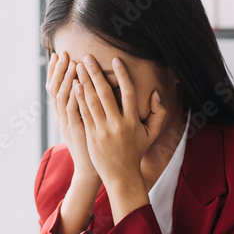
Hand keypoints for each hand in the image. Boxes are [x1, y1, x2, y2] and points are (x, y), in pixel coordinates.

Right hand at [47, 51, 98, 184]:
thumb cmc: (91, 145)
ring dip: (66, 79)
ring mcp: (66, 124)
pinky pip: (72, 110)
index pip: (54, 88)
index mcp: (62, 114)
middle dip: (58, 70)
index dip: (54, 72)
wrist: (90, 169)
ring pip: (61, 97)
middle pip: (54, 89)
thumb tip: (86, 86)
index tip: (57, 55)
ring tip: (71, 63)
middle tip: (63, 53)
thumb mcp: (82, 123)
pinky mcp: (76, 131)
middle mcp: (61, 117)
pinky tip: (78, 84)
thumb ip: (82, 105)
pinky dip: (74, 96)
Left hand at [74, 54, 167, 204]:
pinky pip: (84, 114)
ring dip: (84, 83)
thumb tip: (156, 93)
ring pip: (92, 102)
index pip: (129, 93)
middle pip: (105, 94)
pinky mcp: (91, 136)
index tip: (115, 60)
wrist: (121, 175)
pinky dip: (79, 99)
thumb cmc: (136, 152)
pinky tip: (75, 86)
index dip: (122, 75)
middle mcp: (118, 124)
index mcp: (133, 122)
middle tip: (87, 58)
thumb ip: (158, 113)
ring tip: (78, 67)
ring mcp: (103, 130)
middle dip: (96, 74)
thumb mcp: (151, 134)